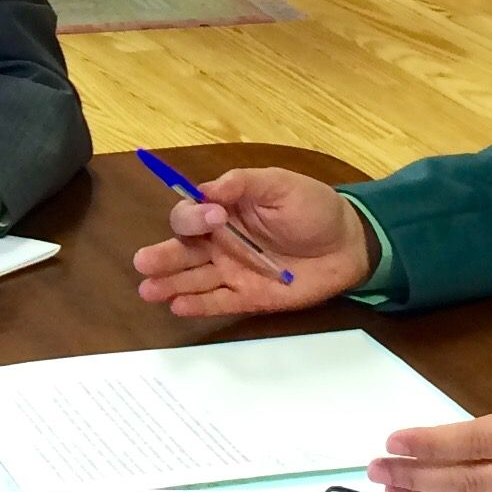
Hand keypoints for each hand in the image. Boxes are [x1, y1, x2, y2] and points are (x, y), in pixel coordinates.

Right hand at [128, 168, 371, 316]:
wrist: (348, 244)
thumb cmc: (313, 208)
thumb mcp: (281, 184)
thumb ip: (243, 184)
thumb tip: (206, 190)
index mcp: (226, 210)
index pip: (193, 213)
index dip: (195, 216)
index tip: (214, 217)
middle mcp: (221, 241)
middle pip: (183, 248)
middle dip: (162, 255)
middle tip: (143, 263)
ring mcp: (233, 271)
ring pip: (193, 277)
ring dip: (170, 283)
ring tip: (147, 290)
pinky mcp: (248, 296)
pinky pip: (218, 301)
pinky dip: (198, 305)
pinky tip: (177, 307)